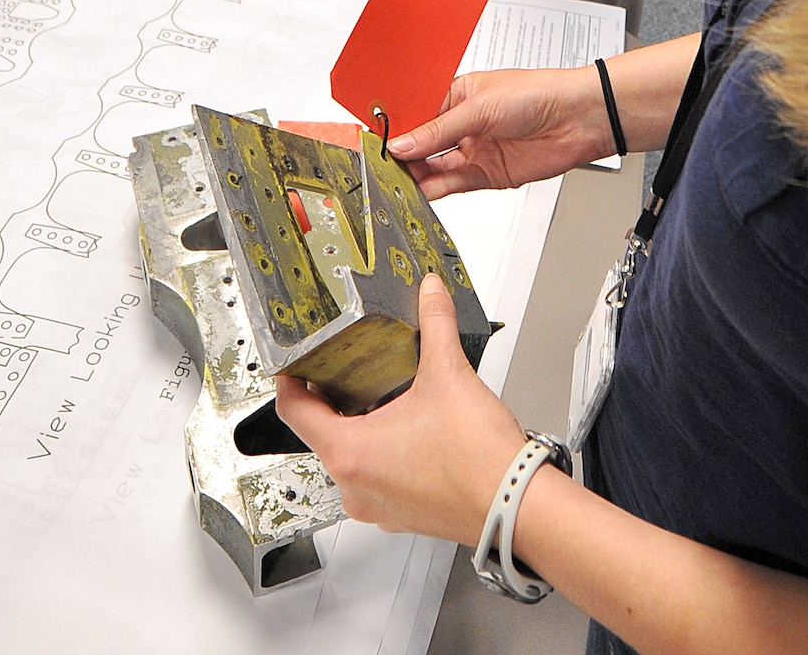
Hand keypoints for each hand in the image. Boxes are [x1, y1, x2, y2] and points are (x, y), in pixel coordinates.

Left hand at [275, 273, 523, 545]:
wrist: (517, 506)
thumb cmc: (478, 460)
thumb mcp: (448, 374)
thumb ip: (434, 323)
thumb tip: (429, 293)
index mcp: (350, 454)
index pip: (294, 412)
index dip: (289, 380)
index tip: (291, 362)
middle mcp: (356, 487)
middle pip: (321, 434)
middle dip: (330, 399)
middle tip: (341, 366)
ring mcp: (378, 507)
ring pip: (350, 458)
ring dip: (358, 426)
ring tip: (377, 392)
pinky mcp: (402, 514)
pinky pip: (376, 477)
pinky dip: (382, 450)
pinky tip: (407, 427)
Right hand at [387, 66, 612, 199]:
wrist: (578, 120)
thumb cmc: (537, 94)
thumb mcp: (480, 107)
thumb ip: (438, 131)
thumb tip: (402, 145)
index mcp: (457, 94)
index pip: (417, 113)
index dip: (396, 128)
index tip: (374, 141)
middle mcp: (462, 123)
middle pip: (422, 143)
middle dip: (401, 155)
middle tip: (377, 166)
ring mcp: (473, 149)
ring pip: (434, 167)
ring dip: (414, 175)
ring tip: (391, 182)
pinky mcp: (486, 175)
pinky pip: (452, 185)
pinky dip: (434, 190)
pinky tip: (417, 191)